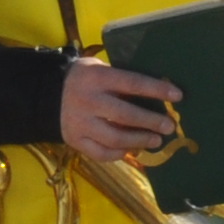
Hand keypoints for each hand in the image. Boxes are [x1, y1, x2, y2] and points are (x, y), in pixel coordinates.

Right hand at [60, 59, 184, 162]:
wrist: (46, 94)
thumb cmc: (84, 79)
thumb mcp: (99, 69)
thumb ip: (121, 79)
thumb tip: (158, 94)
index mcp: (96, 78)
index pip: (132, 83)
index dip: (156, 90)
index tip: (177, 96)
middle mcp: (88, 101)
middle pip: (125, 115)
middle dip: (151, 121)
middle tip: (169, 126)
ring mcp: (80, 123)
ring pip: (114, 138)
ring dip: (139, 141)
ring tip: (156, 140)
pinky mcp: (75, 140)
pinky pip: (100, 153)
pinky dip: (118, 154)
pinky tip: (130, 150)